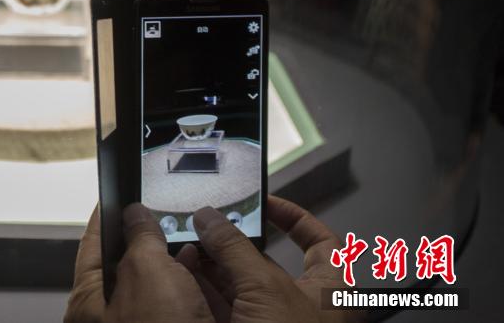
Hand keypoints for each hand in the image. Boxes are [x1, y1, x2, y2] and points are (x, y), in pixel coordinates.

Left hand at [65, 204, 214, 322]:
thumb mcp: (147, 272)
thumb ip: (140, 238)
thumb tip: (137, 214)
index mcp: (87, 302)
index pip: (91, 245)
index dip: (105, 217)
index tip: (115, 194)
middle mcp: (107, 319)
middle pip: (123, 266)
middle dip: (144, 241)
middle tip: (160, 216)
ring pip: (152, 286)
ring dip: (171, 264)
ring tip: (186, 242)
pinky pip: (173, 305)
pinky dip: (185, 288)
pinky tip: (199, 277)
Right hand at [183, 195, 357, 322]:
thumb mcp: (266, 289)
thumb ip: (236, 248)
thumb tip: (211, 218)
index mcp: (329, 290)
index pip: (320, 242)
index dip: (294, 218)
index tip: (266, 203)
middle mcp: (303, 308)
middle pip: (267, 263)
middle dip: (233, 244)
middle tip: (207, 226)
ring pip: (241, 287)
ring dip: (213, 268)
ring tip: (187, 248)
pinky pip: (225, 310)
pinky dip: (204, 293)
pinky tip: (184, 278)